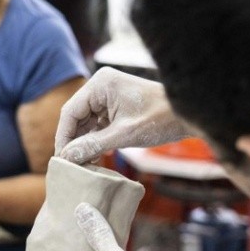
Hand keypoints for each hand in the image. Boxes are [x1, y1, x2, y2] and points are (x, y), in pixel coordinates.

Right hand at [55, 67, 190, 163]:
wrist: (187, 114)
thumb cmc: (161, 119)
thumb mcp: (124, 135)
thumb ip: (93, 145)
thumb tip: (67, 157)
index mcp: (100, 84)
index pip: (70, 112)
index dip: (63, 137)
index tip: (61, 160)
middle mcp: (100, 86)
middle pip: (76, 117)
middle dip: (73, 141)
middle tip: (71, 166)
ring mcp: (107, 95)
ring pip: (85, 122)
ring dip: (83, 142)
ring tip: (82, 164)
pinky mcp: (115, 105)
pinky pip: (97, 123)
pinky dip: (95, 139)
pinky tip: (94, 157)